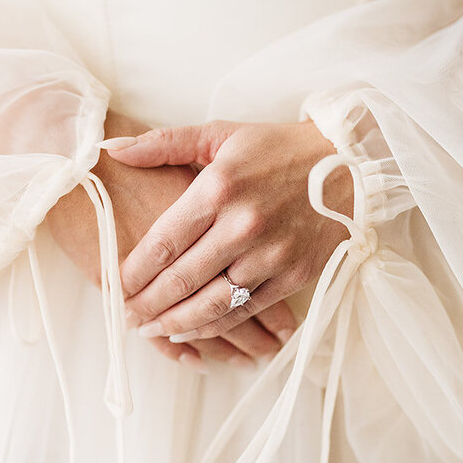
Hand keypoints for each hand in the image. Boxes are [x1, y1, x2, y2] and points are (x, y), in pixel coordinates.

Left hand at [46, 111, 298, 367]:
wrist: (348, 162)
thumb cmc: (278, 147)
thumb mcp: (220, 133)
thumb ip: (163, 144)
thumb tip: (113, 150)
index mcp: (219, 187)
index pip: (163, 243)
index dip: (133, 271)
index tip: (115, 285)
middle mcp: (243, 224)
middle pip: (181, 279)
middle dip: (146, 304)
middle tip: (125, 316)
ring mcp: (271, 254)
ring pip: (211, 303)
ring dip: (175, 322)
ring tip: (151, 329)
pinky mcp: (293, 275)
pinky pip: (245, 310)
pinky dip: (215, 326)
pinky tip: (192, 328)